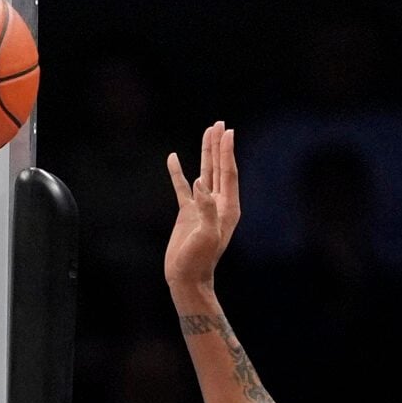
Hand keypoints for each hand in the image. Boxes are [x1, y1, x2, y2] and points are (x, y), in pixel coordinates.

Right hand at [163, 120, 240, 295]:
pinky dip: (177, 172)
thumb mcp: (207, 235)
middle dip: (219, 146)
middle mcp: (217, 204)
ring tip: (207, 132)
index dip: (227, 151)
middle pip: (219, 167)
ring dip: (206, 153)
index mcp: (227, 207)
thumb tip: (199, 182)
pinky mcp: (187, 213)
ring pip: (205, 172)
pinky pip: (181, 187)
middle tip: (219, 124)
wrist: (187, 278)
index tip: (227, 131)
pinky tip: (173, 159)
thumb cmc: (199, 260)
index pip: (228, 172)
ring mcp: (202, 206)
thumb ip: (206, 208)